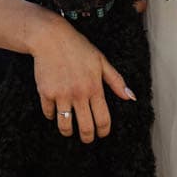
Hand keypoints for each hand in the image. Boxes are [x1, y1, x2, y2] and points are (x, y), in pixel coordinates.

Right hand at [31, 16, 134, 143]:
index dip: (104, 131)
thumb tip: (131, 97)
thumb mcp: (101, 61)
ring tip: (69, 130)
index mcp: (95, 87)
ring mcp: (61, 95)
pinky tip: (55, 113)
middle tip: (87, 138)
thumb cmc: (78, 47)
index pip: (103, 119)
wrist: (51, 38)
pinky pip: (49, 113)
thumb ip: (116, 81)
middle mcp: (79, 94)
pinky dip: (52, 116)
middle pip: (85, 128)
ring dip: (68, 132)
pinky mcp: (45, 93)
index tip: (102, 134)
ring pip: (65, 125)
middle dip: (87, 137)